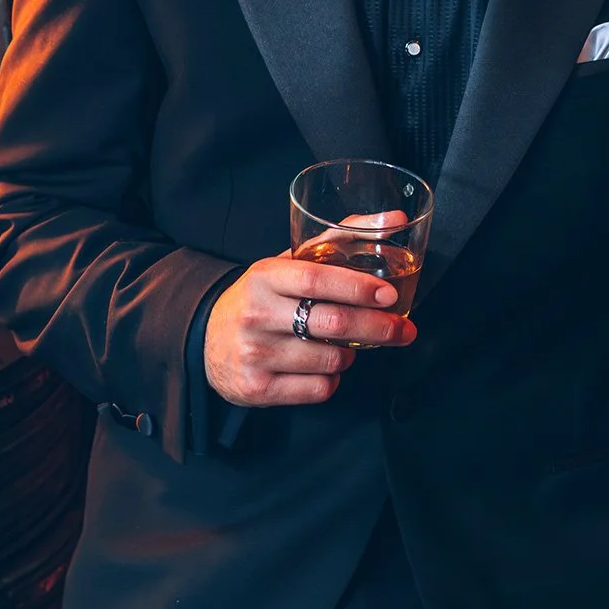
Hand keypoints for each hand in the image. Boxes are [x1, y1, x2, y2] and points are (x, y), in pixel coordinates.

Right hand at [204, 251, 414, 407]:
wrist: (205, 341)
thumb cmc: (261, 298)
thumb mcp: (287, 264)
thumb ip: (338, 239)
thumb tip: (394, 218)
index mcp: (264, 278)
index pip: (315, 280)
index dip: (357, 287)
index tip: (388, 295)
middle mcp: (257, 315)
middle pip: (332, 323)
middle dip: (378, 328)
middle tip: (403, 330)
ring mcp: (255, 355)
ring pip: (331, 361)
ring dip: (350, 355)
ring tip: (342, 346)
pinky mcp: (258, 389)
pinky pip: (318, 389)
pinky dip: (331, 380)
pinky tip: (320, 368)